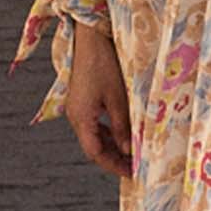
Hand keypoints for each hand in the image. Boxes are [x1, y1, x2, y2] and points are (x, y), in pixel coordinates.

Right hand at [63, 23, 132, 177]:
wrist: (89, 36)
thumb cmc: (104, 63)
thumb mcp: (118, 97)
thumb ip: (123, 126)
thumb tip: (130, 150)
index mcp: (81, 117)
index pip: (96, 153)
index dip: (114, 166)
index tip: (133, 174)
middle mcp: (76, 116)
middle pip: (94, 147)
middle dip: (114, 159)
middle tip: (135, 168)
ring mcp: (78, 107)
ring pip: (94, 136)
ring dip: (112, 147)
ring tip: (133, 155)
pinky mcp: (83, 99)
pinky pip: (95, 124)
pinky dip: (109, 133)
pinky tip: (123, 135)